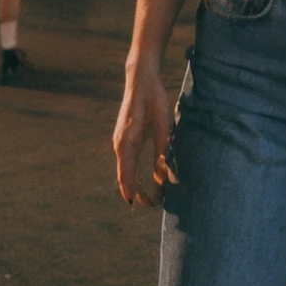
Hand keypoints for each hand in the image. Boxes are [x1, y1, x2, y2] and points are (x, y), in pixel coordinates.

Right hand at [113, 59, 172, 207]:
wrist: (140, 79)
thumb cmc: (152, 98)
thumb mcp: (162, 123)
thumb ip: (163, 149)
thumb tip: (165, 174)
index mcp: (126, 143)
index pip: (126, 174)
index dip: (132, 191)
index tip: (139, 205)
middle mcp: (120, 144)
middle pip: (125, 176)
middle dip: (137, 192)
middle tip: (153, 204)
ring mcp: (121, 141)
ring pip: (126, 170)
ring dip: (137, 183)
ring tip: (153, 196)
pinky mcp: (126, 138)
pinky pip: (129, 161)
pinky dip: (136, 173)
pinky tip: (147, 179)